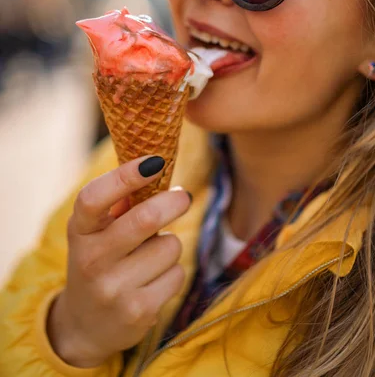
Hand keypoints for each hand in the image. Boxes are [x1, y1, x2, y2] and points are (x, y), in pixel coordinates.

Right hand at [47, 155, 190, 367]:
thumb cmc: (101, 261)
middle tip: (182, 196)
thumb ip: (121, 203)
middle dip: (174, 202)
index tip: (154, 161)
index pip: (94, 198)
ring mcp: (113, 289)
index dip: (125, 176)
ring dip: (170, 244)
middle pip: (146, 218)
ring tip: (151, 255)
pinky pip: (177, 274)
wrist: (87, 326)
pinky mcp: (138, 311)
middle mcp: (91, 260)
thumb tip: (157, 169)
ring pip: (170, 246)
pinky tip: (154, 279)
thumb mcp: (98, 232)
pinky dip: (173, 271)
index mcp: (79, 231)